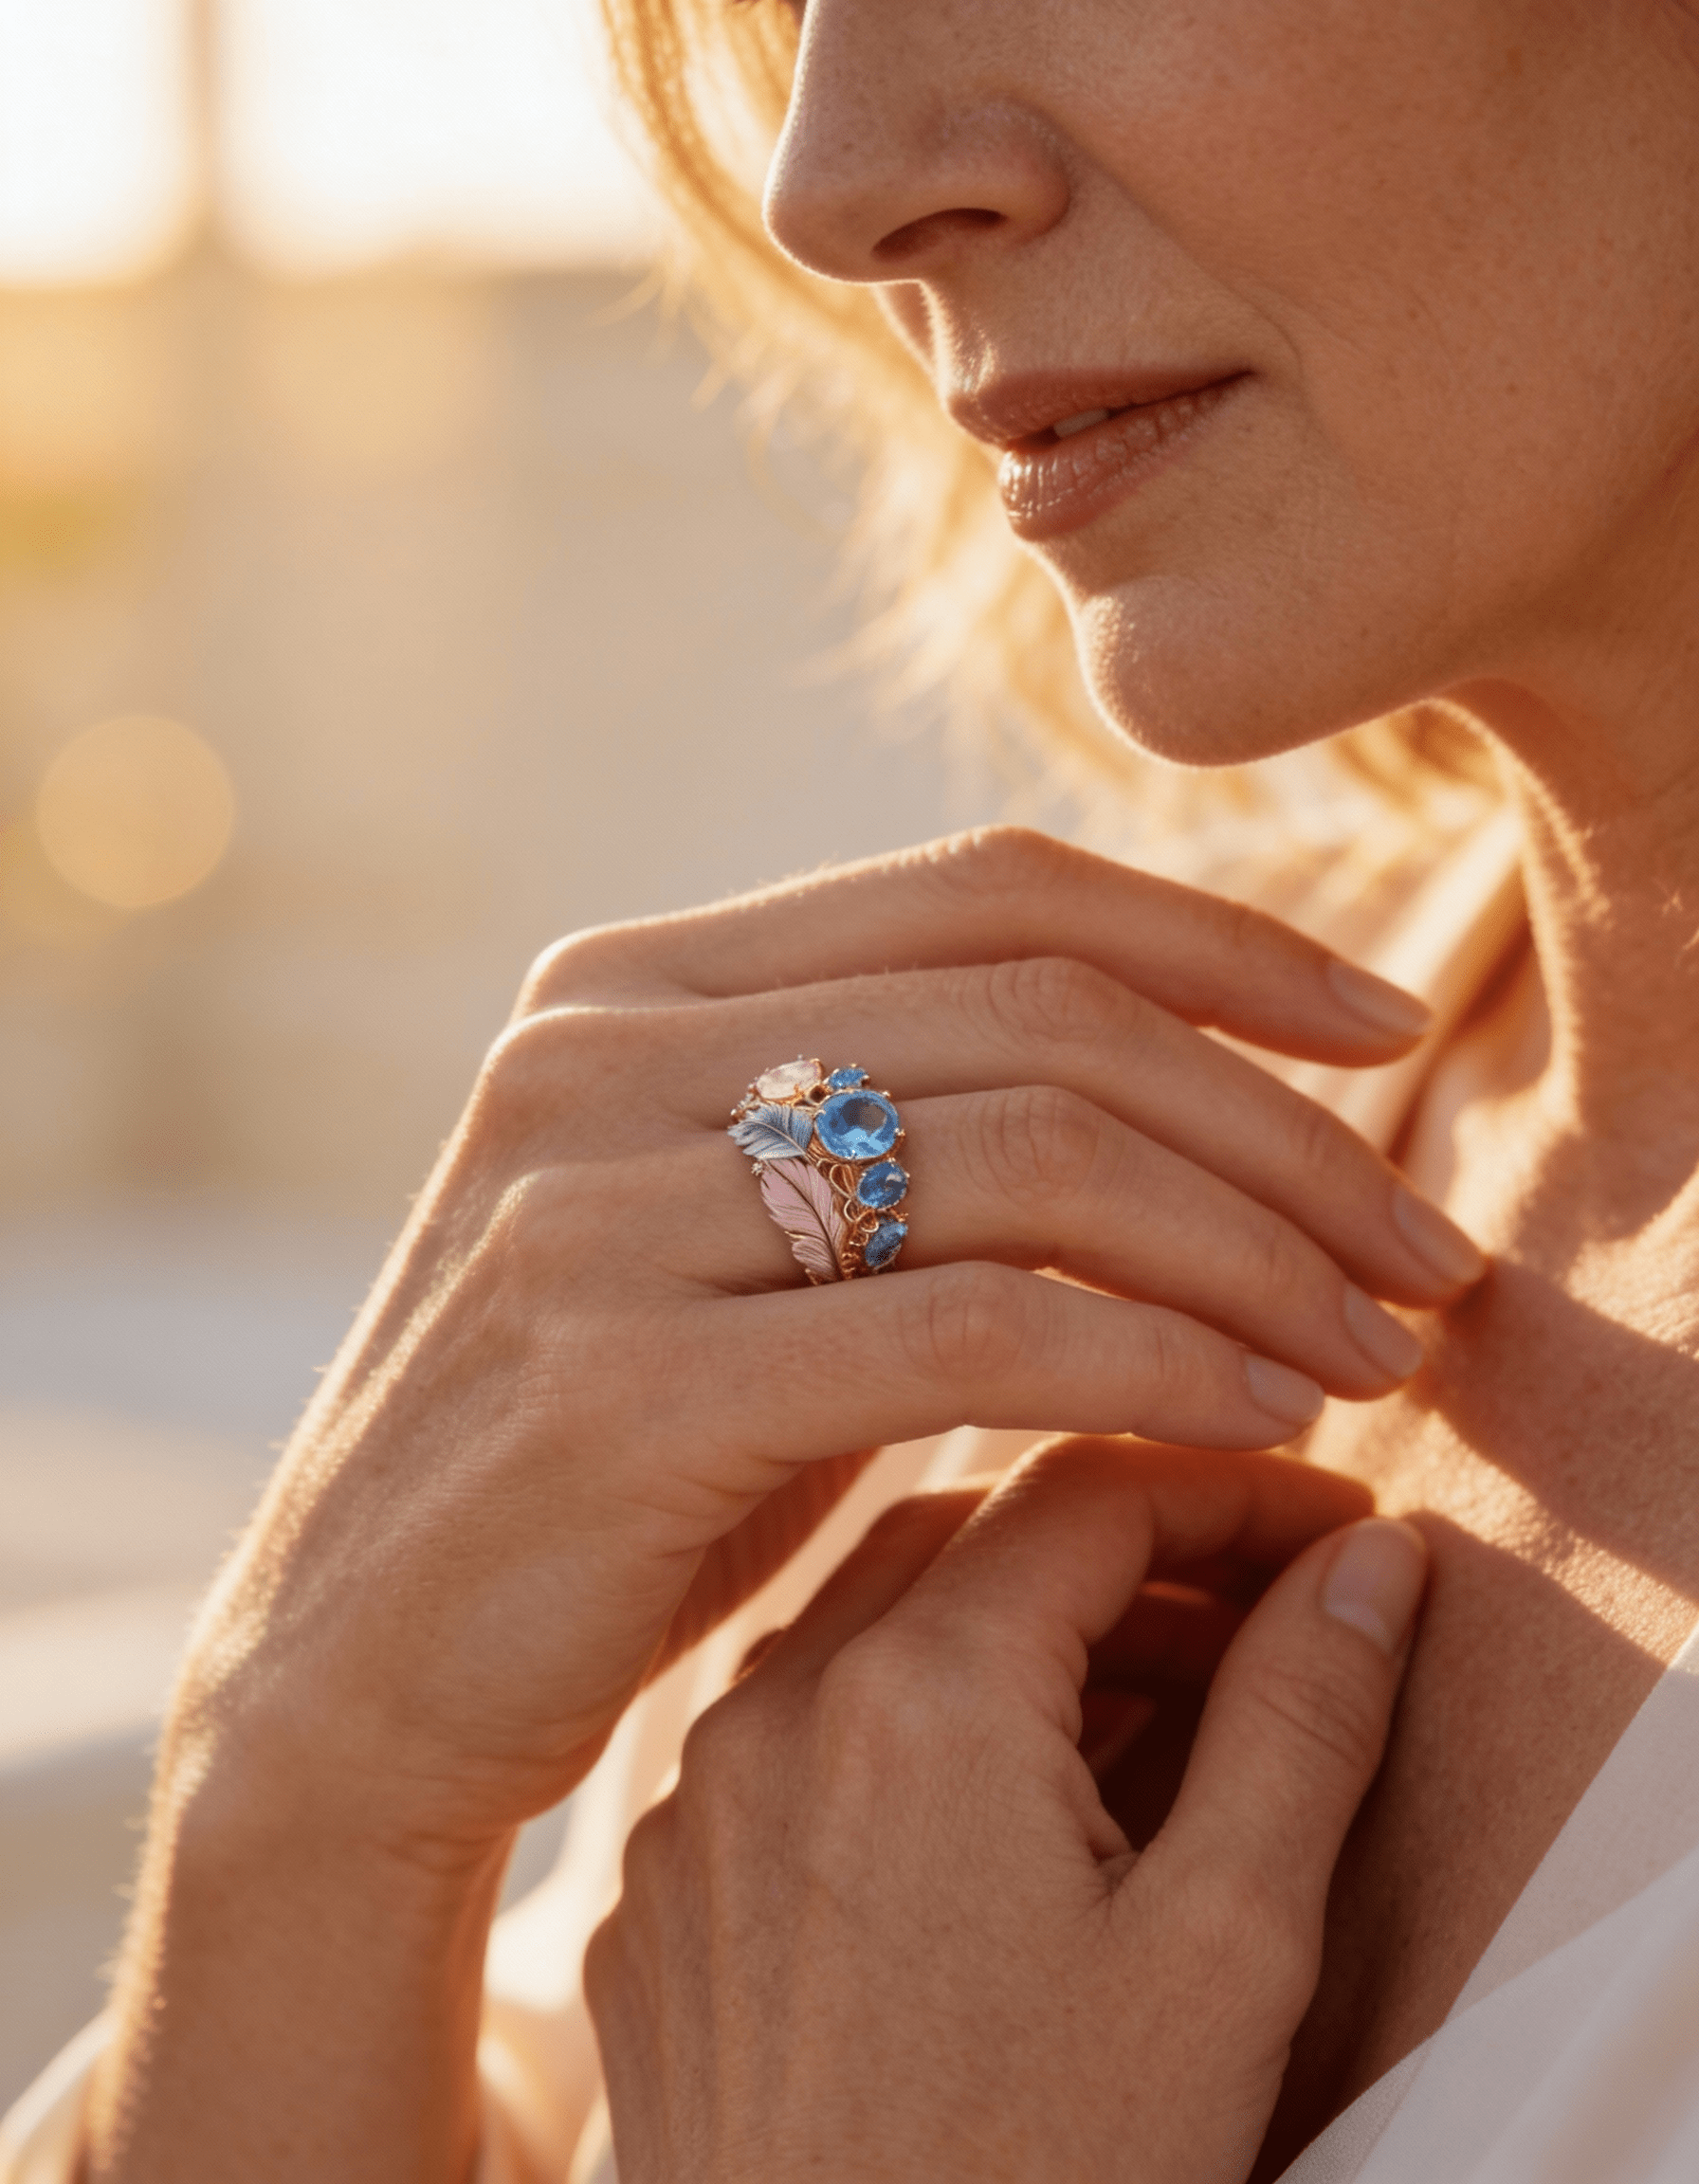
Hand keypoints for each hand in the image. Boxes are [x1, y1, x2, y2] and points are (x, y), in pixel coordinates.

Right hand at [168, 829, 1472, 1859]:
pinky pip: (969, 1328)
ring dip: (1249, 1249)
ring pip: (1030, 1156)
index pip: (989, 888)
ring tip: (1369, 1347)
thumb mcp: (732, 1252)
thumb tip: (1177, 1080)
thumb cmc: (603, 1468)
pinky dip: (1153, 1358)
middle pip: (1043, 1015)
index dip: (1219, 937)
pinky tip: (1256, 1413)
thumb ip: (886, 1132)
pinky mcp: (619, 1379)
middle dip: (1280, 1127)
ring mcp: (593, 1205)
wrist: (358, 1677)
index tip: (1378, 1034)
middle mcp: (597, 1050)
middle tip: (1416, 1247)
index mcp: (629, 983)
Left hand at [586, 1439, 1428, 2183]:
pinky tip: (993, 1822)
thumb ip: (1301, 1721)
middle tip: (1256, 1623)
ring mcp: (692, 1808)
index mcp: (916, 1700)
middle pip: (968, 1537)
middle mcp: (770, 1718)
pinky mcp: (655, 1897)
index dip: (1228, 1494)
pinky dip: (899, 1726)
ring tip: (1146, 1716)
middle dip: (1124, 1555)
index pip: (1089, 1493)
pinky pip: (782, 1740)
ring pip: (865, 1629)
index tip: (1331, 1535)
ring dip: (1010, 1634)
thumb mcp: (1225, 1953)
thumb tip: (1368, 1563)